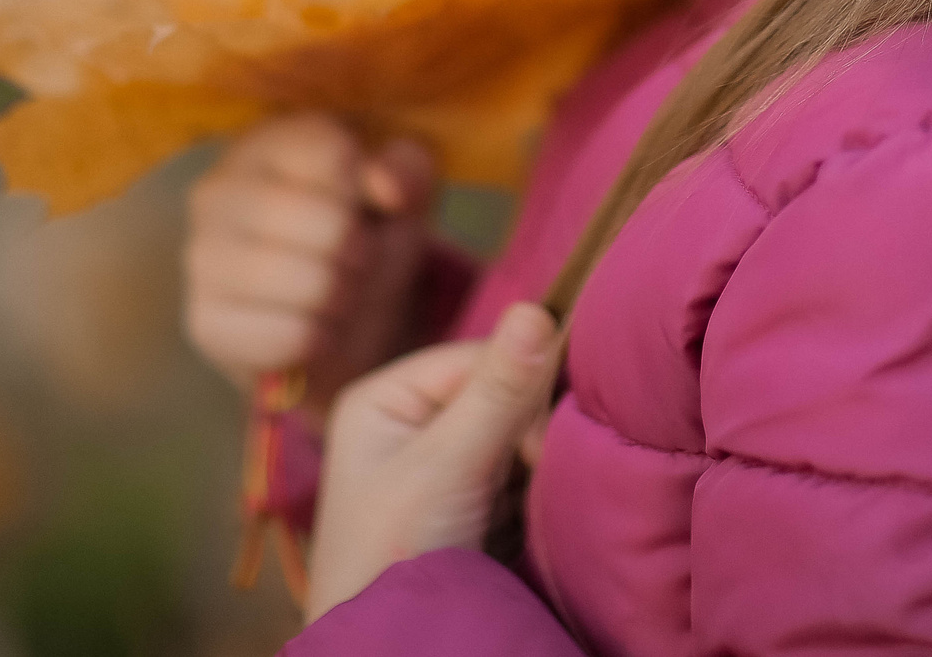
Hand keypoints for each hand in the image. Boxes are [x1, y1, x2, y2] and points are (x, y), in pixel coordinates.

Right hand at [182, 114, 437, 401]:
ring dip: (345, 297)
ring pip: (310, 283)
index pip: (334, 155)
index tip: (363, 205)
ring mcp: (203, 258)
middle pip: (328, 224)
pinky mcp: (206, 322)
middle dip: (363, 251)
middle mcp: (219, 192)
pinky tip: (312, 326)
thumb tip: (385, 186)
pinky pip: (291, 337)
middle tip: (356, 260)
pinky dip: (320, 339)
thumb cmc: (365, 232)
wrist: (336, 312)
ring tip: (337, 291)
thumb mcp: (402, 190)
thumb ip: (407, 169)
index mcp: (266, 143)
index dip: (370, 190)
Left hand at [305, 302, 562, 619]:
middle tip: (537, 473)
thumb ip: (497, 393)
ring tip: (532, 501)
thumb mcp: (445, 468)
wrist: (393, 654)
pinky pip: (523, 478)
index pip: (477, 357)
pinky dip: (537, 495)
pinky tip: (537, 516)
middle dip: (530, 432)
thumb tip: (538, 308)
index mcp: (384, 400)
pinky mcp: (471, 508)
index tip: (546, 434)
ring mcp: (441, 468)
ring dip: (538, 466)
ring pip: (519, 439)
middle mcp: (410, 425)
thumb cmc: (392, 557)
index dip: (521, 385)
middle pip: (502, 396)